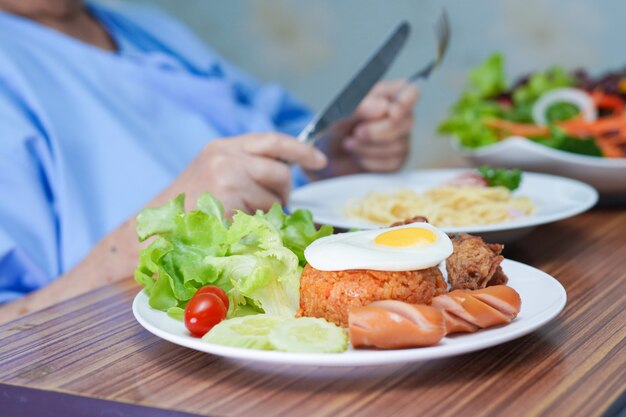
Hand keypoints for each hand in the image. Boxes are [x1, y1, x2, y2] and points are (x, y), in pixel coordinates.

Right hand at [160, 132, 326, 214]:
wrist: (153, 229)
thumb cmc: (187, 205)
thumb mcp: (213, 173)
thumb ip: (245, 166)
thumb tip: (286, 172)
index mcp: (223, 147)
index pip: (272, 141)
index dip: (300, 150)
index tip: (318, 161)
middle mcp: (226, 158)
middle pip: (280, 172)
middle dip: (283, 192)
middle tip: (272, 204)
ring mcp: (227, 180)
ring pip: (274, 199)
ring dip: (268, 212)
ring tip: (242, 217)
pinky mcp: (229, 204)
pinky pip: (262, 217)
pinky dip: (256, 226)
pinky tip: (235, 226)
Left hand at [313, 80, 418, 177]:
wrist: (321, 160)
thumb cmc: (330, 130)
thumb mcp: (337, 115)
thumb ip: (360, 108)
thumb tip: (383, 107)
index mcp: (384, 96)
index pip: (409, 91)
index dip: (406, 100)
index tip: (392, 112)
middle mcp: (397, 117)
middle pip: (407, 121)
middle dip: (379, 131)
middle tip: (356, 133)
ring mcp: (399, 140)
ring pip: (399, 145)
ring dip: (369, 147)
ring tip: (349, 144)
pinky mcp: (395, 162)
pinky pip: (392, 163)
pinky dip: (370, 161)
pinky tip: (357, 157)